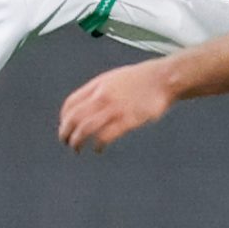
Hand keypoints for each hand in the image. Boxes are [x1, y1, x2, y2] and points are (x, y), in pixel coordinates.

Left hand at [58, 60, 176, 151]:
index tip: (65, 126)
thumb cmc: (142, 79)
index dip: (64, 118)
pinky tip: (98, 149)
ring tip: (77, 148)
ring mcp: (114, 108)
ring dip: (77, 141)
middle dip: (65, 132)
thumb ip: (99, 90)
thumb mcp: (114, 78)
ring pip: (85, 128)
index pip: (70, 103)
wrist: (164, 78)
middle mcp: (102, 96)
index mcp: (97, 85)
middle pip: (74, 118)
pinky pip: (105, 136)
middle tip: (66, 142)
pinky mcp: (127, 120)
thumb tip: (87, 105)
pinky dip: (98, 144)